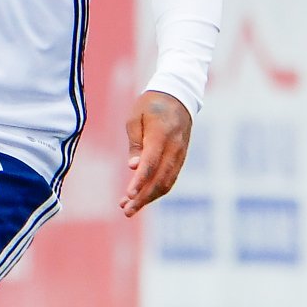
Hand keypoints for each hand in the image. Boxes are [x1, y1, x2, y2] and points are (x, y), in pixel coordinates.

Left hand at [119, 91, 193, 216]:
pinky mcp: (181, 157)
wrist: (178, 95)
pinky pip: (171, 178)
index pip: (150, 164)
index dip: (140, 182)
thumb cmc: (150, 105)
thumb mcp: (136, 118)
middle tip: (126, 210)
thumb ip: (135, 143)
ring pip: (167, 182)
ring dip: (149, 198)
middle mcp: (174, 148)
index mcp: (161, 136)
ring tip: (130, 208)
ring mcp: (180, 154)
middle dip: (143, 197)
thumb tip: (134, 168)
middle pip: (159, 179)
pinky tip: (143, 197)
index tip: (128, 195)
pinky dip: (158, 190)